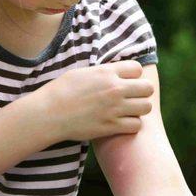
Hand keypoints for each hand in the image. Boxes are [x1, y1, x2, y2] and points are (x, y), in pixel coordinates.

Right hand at [29, 60, 153, 141]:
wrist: (48, 114)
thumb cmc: (61, 91)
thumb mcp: (82, 73)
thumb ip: (103, 72)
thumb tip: (115, 72)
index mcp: (107, 72)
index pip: (137, 68)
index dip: (134, 75)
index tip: (126, 81)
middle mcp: (115, 89)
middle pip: (147, 88)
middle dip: (142, 92)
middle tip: (131, 98)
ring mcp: (115, 108)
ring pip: (146, 107)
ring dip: (139, 109)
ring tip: (128, 111)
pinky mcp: (111, 126)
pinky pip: (137, 125)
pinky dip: (132, 125)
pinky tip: (122, 123)